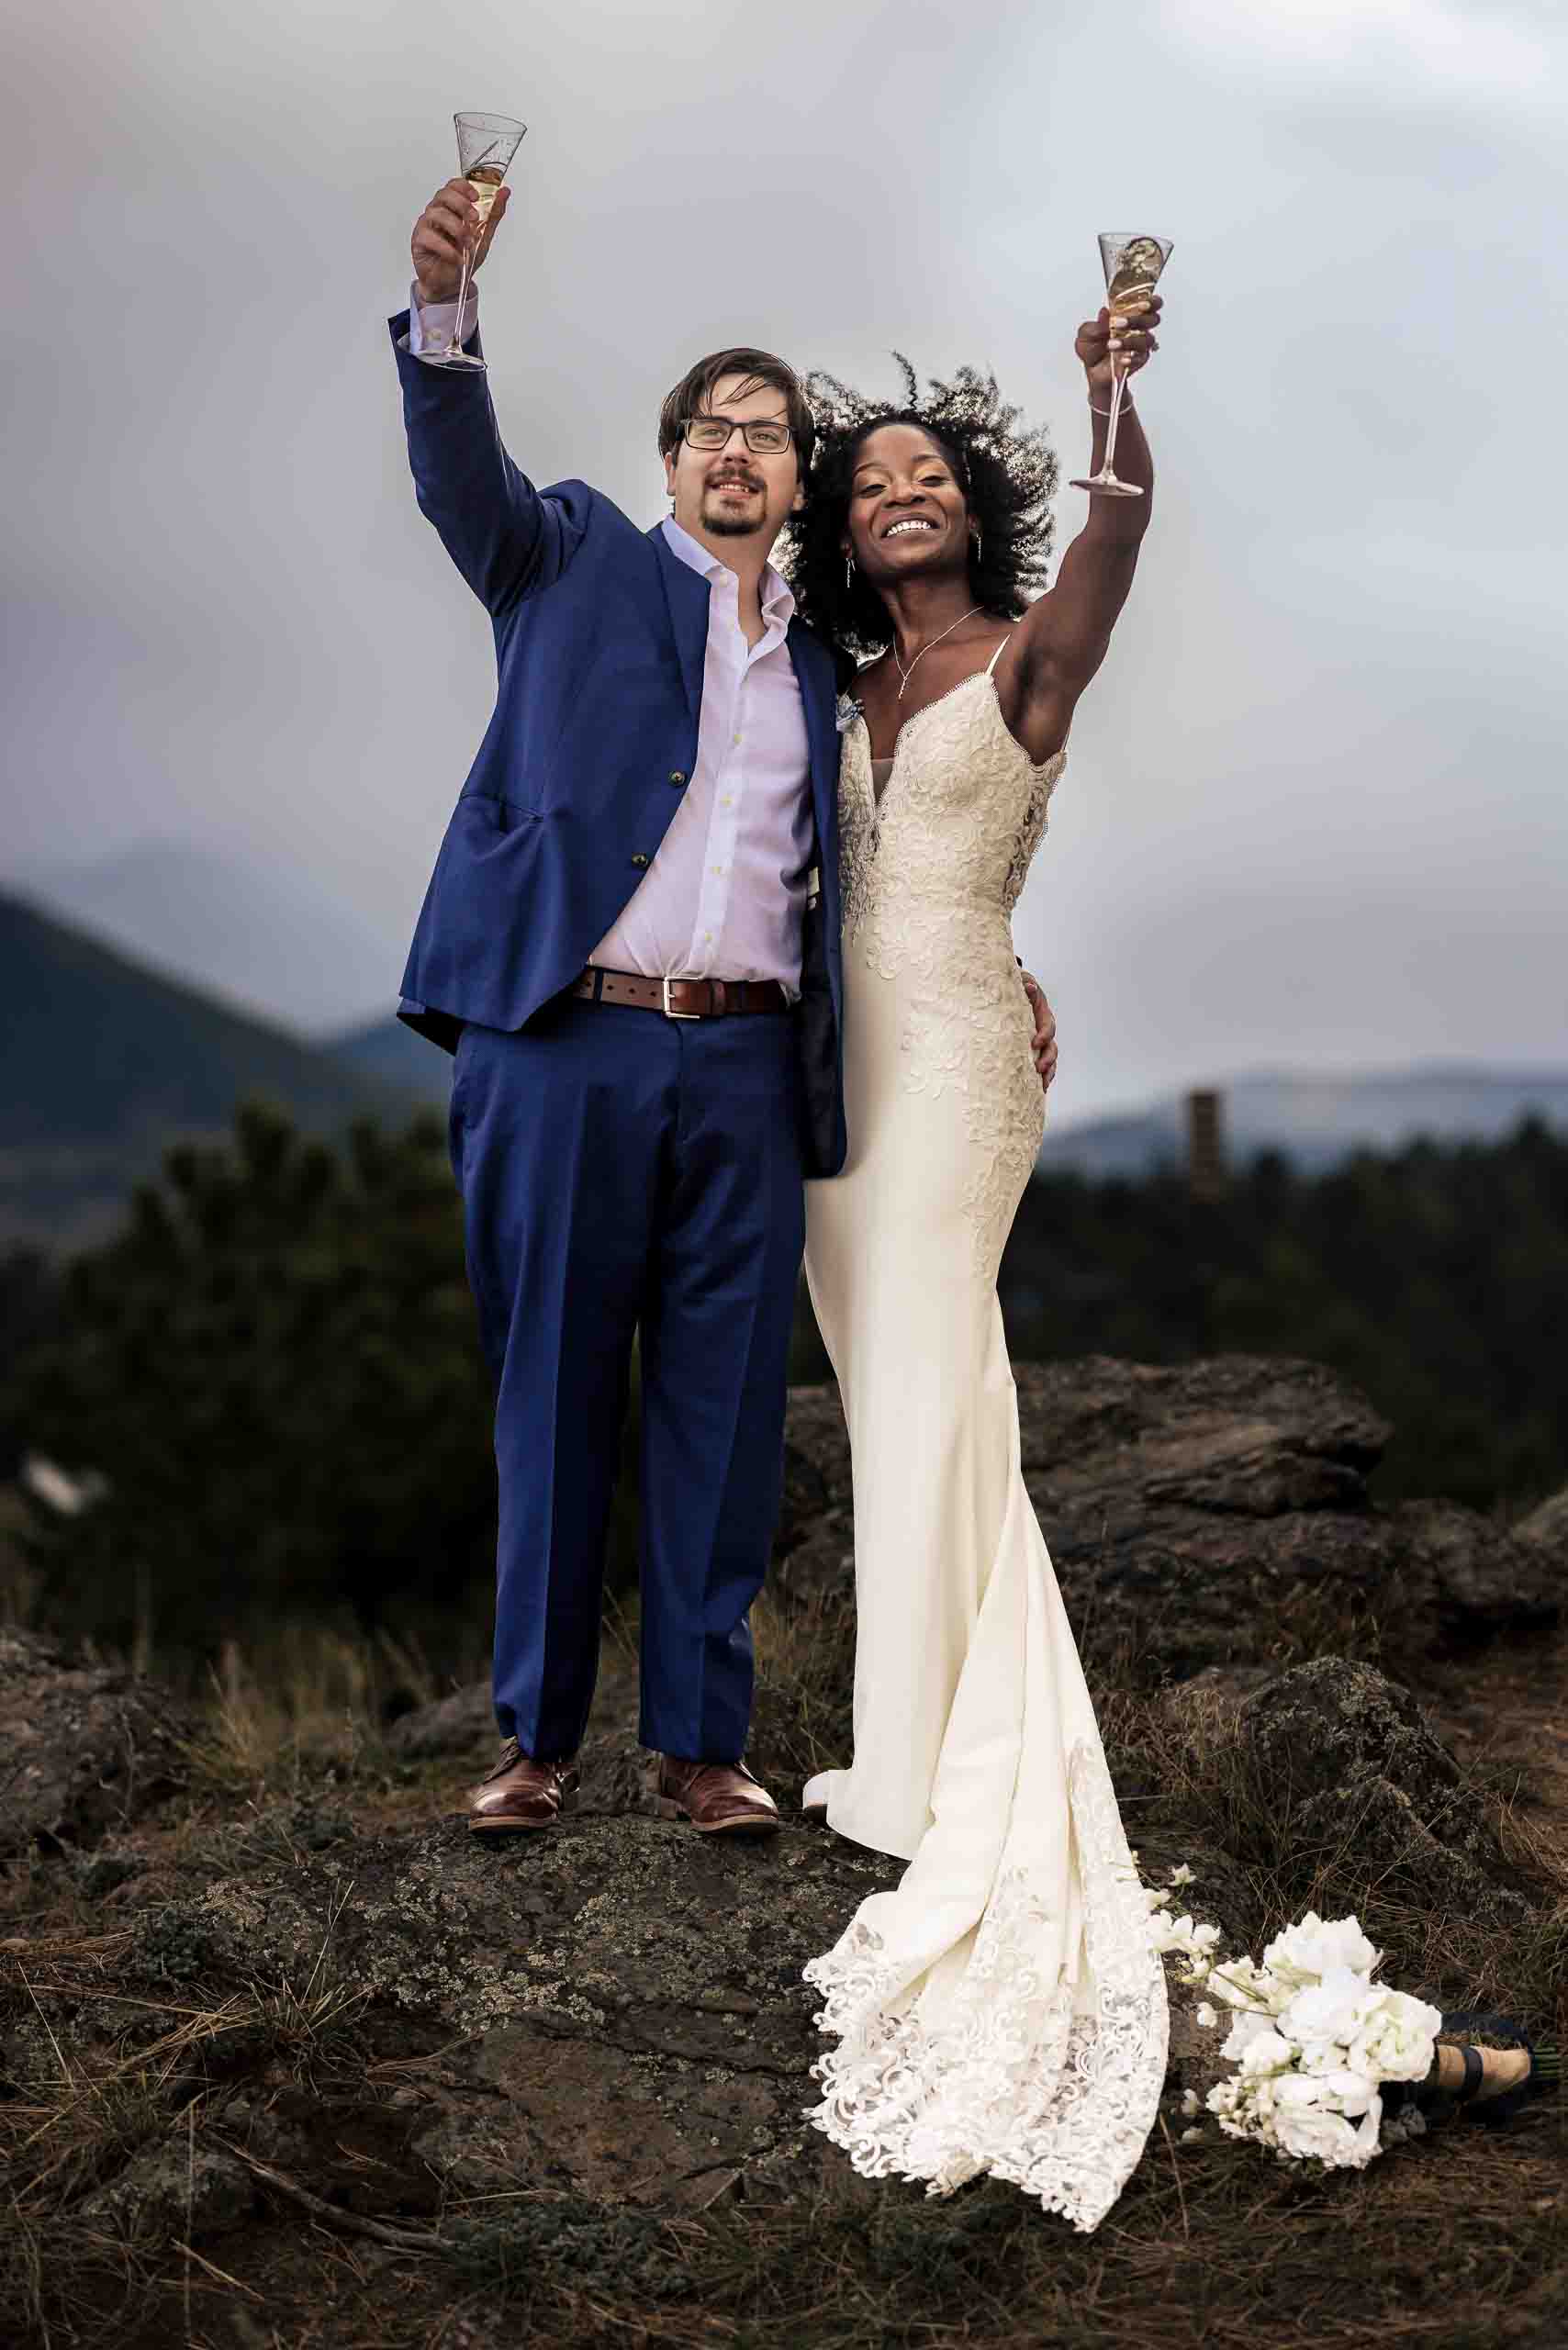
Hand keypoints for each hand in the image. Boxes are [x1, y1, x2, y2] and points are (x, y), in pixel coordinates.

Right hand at [410, 177, 511, 308]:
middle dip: (461, 204)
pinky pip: (429, 237)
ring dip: (456, 228)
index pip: (453, 186)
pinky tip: (457, 257)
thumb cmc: (463, 257)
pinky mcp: (418, 241)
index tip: (476, 196)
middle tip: (474, 219)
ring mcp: (426, 225)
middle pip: (443, 195)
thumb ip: (493, 213)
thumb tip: (504, 192)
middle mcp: (436, 212)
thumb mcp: (484, 235)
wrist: (451, 283)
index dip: (463, 187)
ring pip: (437, 214)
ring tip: (468, 244)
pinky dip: (446, 248)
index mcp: (451, 207)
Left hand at [1020, 971, 1057, 1095]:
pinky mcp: (1030, 1052)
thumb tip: (1030, 988)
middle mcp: (1042, 1030)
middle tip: (1038, 1069)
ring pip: (1049, 1061)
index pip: (1048, 1026)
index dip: (1044, 1035)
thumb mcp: (1018, 981)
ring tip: (1042, 1086)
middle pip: (1052, 1048)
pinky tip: (1037, 1092)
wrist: (1005, 994)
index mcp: (1041, 1014)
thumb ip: (1024, 983)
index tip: (1034, 1043)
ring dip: (1047, 1073)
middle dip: (1048, 1060)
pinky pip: (1040, 1068)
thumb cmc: (1011, 986)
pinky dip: (1040, 1079)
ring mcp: (1038, 1043)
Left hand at [1075, 293, 1161, 399]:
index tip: (1142, 304)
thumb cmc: (1093, 346)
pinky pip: (1141, 359)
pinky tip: (1122, 359)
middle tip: (1119, 323)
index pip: (1152, 304)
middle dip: (1137, 319)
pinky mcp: (1138, 361)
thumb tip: (1104, 313)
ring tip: (1111, 344)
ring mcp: (1140, 345)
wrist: (1091, 370)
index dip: (1152, 302)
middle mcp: (1139, 328)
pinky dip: (1132, 359)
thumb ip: (1095, 324)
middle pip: (1153, 319)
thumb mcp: (1086, 332)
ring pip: (1147, 340)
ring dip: (1129, 341)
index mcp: (1131, 314)